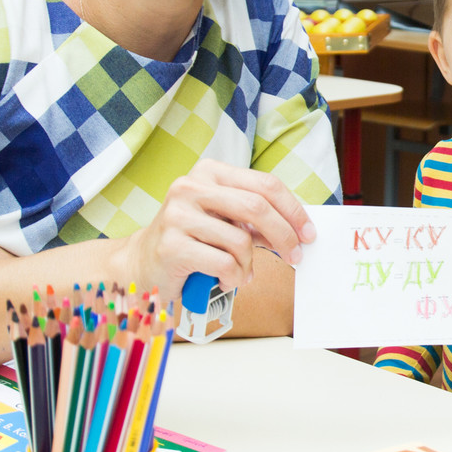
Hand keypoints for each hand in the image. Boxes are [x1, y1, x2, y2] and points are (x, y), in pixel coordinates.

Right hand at [124, 159, 314, 295]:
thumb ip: (257, 219)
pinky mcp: (171, 245)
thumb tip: (299, 229)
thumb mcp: (227, 221)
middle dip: (284, 235)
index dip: (293, 210)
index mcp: (209, 171)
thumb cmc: (194, 242)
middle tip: (295, 256)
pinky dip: (233, 278)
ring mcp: (177, 214)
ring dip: (249, 265)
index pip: (265, 184)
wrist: (143, 265)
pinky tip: (223, 279)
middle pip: (257, 207)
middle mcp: (190, 187)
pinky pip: (223, 264)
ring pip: (240, 241)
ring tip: (239, 273)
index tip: (308, 232)